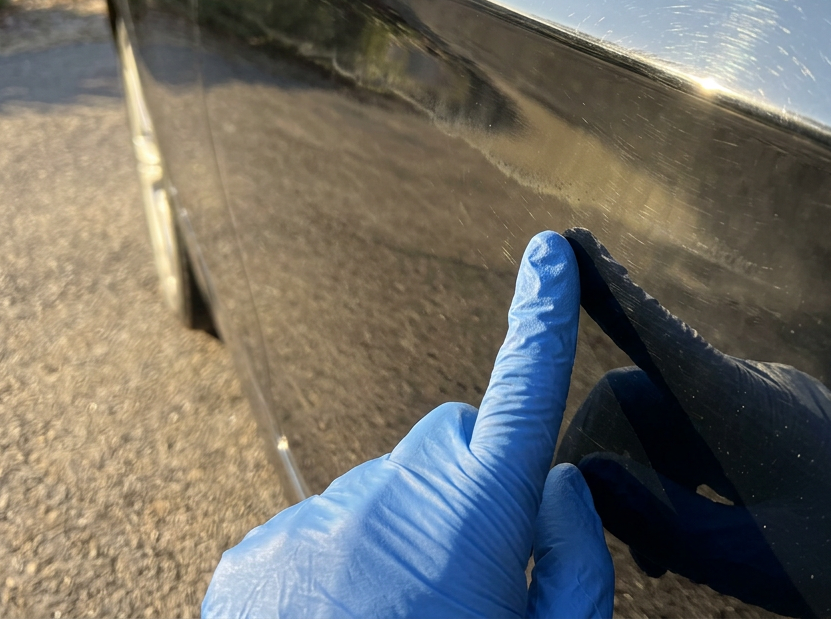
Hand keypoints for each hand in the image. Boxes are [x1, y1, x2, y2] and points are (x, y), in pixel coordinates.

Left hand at [201, 231, 613, 618]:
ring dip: (402, 537)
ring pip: (383, 495)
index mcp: (476, 514)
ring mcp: (312, 519)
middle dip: (470, 487)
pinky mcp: (254, 554)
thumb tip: (551, 484)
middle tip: (471, 578)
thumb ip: (575, 561)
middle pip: (450, 446)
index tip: (552, 252)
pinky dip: (339, 566)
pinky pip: (319, 531)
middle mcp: (389, 492)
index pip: (522, 386)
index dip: (543, 314)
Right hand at [559, 228, 830, 618]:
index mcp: (746, 408)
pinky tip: (677, 538)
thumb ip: (665, 516)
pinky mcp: (764, 422)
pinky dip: (672, 478)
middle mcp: (747, 388)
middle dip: (608, 455)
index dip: (606, 287)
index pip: (659, 333)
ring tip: (652, 556)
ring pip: (663, 418)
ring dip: (642, 478)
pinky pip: (694, 433)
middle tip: (609, 533)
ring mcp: (757, 401)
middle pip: (640, 393)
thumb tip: (589, 476)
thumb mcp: (752, 557)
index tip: (564, 241)